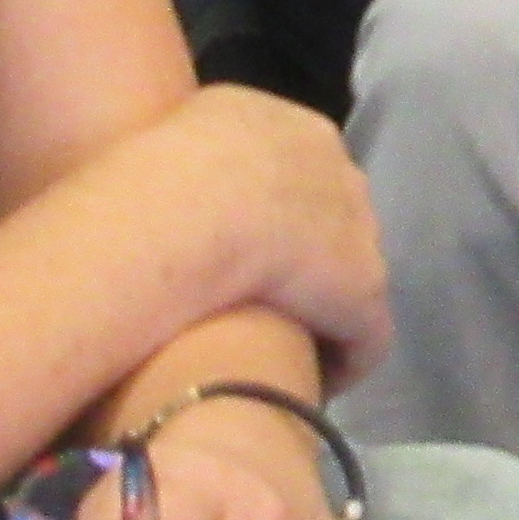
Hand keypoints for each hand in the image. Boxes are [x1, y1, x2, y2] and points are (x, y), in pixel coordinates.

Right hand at [87, 86, 387, 391]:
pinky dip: (339, 363)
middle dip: (309, 257)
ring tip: (280, 349)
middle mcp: (338, 171)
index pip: (302, 171)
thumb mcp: (170, 140)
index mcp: (293, 129)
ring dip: (321, 310)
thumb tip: (162, 186)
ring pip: (353, 278)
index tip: (244, 250)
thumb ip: (190, 160)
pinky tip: (304, 390)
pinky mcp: (363, 294)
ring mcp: (360, 232)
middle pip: (335, 219)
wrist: (185, 211)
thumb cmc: (155, 176)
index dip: (277, 216)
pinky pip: (364, 338)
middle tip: (262, 301)